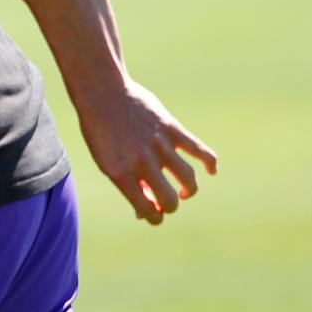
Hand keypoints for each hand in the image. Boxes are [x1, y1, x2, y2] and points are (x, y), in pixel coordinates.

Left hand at [77, 79, 217, 224]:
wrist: (102, 94)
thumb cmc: (101, 131)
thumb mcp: (106, 161)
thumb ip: (129, 184)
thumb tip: (146, 210)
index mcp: (120, 174)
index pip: (146, 211)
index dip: (154, 218)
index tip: (154, 215)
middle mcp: (141, 162)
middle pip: (170, 200)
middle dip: (170, 206)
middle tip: (166, 201)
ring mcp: (159, 145)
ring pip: (188, 180)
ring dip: (189, 190)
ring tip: (184, 190)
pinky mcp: (173, 129)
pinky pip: (201, 151)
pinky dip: (210, 163)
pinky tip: (211, 171)